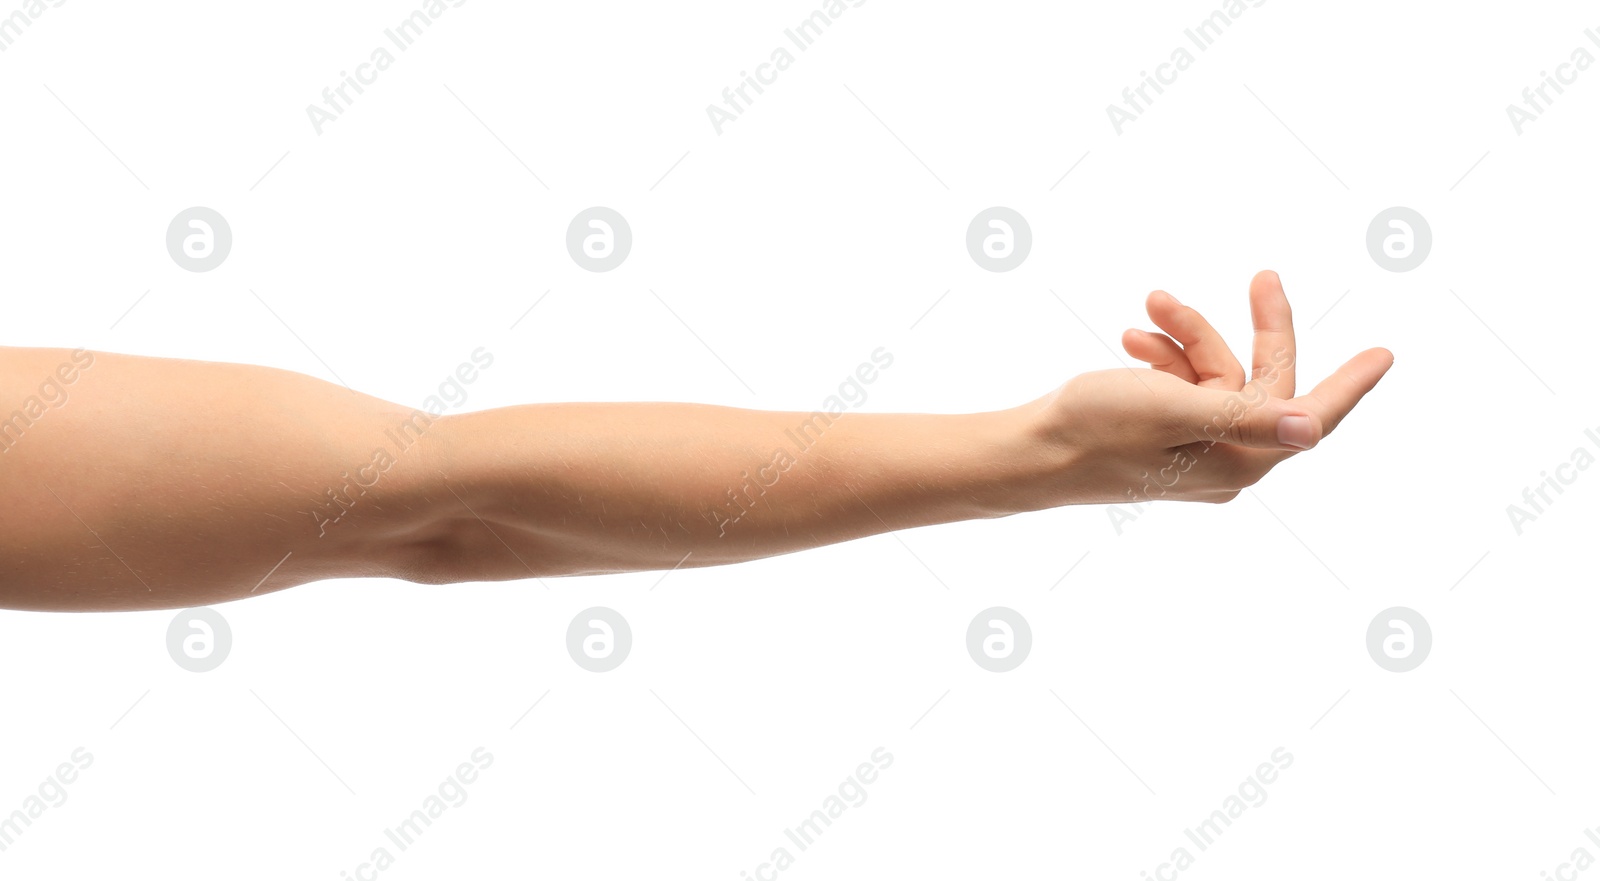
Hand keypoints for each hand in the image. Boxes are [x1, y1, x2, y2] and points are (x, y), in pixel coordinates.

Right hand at [1022, 270, 1392, 505]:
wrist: (1031, 451)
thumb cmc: (1094, 431)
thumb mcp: (1173, 410)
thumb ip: (1243, 415)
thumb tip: (1312, 430)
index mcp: (1237, 458)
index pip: (1310, 416)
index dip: (1349, 384)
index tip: (1385, 354)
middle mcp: (1224, 458)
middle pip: (1262, 382)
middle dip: (1253, 328)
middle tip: (1265, 274)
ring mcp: (1193, 447)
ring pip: (1216, 374)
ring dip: (1187, 335)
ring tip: (1148, 306)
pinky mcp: (1165, 435)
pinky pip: (1185, 384)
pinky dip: (1165, 354)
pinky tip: (1134, 336)